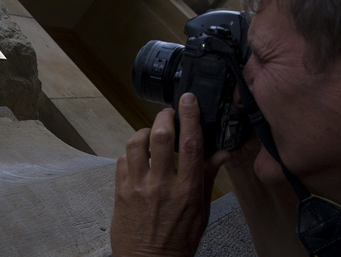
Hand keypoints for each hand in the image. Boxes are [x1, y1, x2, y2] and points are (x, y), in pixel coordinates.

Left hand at [111, 93, 228, 255]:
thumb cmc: (178, 240)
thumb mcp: (201, 210)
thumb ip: (208, 177)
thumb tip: (220, 153)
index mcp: (187, 190)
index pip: (191, 144)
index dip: (190, 116)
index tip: (188, 99)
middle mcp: (161, 185)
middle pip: (160, 136)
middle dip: (164, 117)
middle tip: (168, 114)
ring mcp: (137, 187)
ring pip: (136, 143)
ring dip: (145, 132)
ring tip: (152, 135)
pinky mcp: (120, 191)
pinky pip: (122, 159)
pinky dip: (131, 152)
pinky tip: (139, 157)